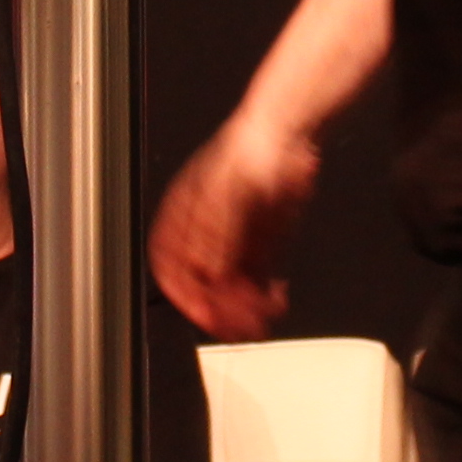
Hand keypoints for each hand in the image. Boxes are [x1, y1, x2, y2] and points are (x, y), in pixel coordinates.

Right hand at [150, 115, 317, 338]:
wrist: (292, 133)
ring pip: (231, 287)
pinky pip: (257, 280)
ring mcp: (233, 240)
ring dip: (245, 308)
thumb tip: (205, 270)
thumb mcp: (232, 190)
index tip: (202, 314)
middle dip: (220, 309)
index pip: (169, 266)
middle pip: (203, 284)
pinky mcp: (260, 245)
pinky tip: (276, 300)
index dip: (183, 294)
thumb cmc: (254, 148)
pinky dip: (265, 296)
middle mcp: (205, 233)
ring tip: (262, 321)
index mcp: (183, 216)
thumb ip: (217, 232)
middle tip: (240, 328)